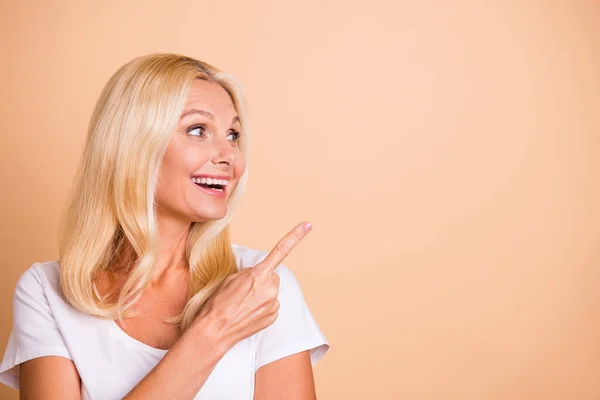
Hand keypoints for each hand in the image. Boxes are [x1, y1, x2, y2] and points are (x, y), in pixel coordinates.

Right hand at [194, 221, 312, 347]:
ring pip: (271, 292)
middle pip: (272, 277)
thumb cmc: (219, 302)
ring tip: (244, 303)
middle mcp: (270, 288)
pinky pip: (271, 305)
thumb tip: (258, 275)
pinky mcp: (274, 316)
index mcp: (258, 274)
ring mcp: (273, 303)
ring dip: (262, 294)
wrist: (216, 329)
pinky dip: (262, 307)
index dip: (295, 237)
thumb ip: (250, 273)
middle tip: (245, 290)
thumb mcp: (231, 278)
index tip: (307, 225)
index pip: (280, 251)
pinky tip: (249, 312)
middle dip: (262, 280)